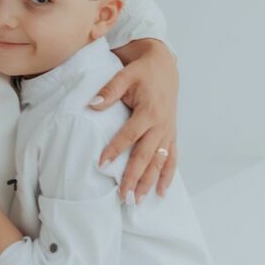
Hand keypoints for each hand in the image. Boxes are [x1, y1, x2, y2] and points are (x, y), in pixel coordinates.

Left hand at [92, 38, 177, 201]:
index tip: (102, 164)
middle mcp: (161, 125)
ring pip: (159, 162)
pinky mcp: (172, 134)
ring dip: (150, 182)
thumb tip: (92, 104)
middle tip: (124, 196)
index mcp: (149, 111)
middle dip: (134, 177)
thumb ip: (109, 90)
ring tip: (139, 200)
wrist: (165, 64)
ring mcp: (168, 132)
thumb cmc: (143, 71)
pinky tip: (162, 192)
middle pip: (146, 155)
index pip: (129, 135)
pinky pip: (172, 158)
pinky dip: (168, 175)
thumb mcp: (125, 74)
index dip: (115, 150)